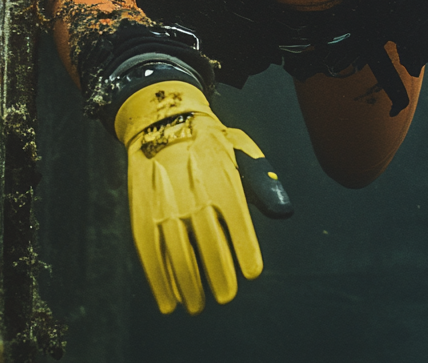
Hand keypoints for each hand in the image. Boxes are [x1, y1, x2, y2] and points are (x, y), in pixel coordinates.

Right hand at [114, 80, 290, 313]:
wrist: (164, 122)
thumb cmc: (211, 143)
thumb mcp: (241, 150)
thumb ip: (263, 182)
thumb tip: (285, 212)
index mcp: (223, 180)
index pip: (238, 223)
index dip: (245, 252)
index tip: (252, 272)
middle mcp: (195, 195)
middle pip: (209, 247)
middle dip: (219, 277)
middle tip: (225, 296)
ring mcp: (166, 206)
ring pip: (180, 256)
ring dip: (189, 286)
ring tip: (197, 305)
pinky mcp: (142, 215)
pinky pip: (151, 255)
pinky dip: (159, 282)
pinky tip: (168, 300)